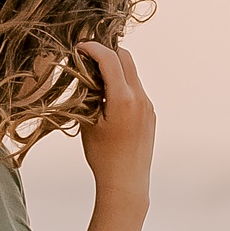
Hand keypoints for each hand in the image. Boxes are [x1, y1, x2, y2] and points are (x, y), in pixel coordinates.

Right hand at [74, 42, 153, 202]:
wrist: (126, 183)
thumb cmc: (102, 157)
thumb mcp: (88, 123)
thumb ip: (88, 95)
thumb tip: (84, 74)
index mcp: (124, 99)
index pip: (110, 58)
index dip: (93, 48)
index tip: (79, 47)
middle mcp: (141, 98)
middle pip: (126, 58)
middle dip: (106, 53)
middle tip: (86, 59)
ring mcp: (148, 106)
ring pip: (131, 74)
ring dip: (114, 70)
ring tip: (95, 80)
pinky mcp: (150, 114)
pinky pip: (136, 90)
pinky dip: (122, 85)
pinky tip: (107, 98)